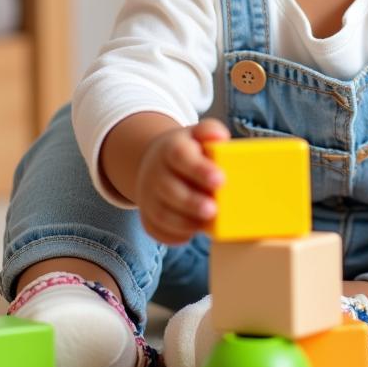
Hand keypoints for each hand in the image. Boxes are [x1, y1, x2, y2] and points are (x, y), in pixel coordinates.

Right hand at [134, 118, 228, 244]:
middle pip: (169, 188)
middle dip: (192, 202)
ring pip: (161, 213)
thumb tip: (220, 138)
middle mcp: (155, 172)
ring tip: (207, 224)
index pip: (180, 155)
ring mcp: (148, 195)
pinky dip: (173, 235)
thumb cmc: (190, 150)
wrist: (159, 163)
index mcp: (171, 148)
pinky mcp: (147, 216)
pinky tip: (192, 233)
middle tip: (214, 209)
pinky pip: (155, 229)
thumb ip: (210, 132)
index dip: (199, 169)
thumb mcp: (198, 135)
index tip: (220, 179)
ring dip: (184, 222)